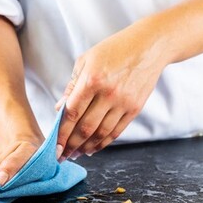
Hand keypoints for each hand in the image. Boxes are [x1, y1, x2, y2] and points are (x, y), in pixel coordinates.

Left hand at [55, 24, 167, 159]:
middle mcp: (108, 93)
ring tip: (76, 154)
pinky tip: (93, 148)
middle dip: (70, 145)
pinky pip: (116, 131)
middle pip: (85, 128)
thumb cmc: (115, 50)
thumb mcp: (87, 60)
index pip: (72, 113)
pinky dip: (103, 142)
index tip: (53, 146)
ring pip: (101, 133)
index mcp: (92, 79)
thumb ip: (72, 85)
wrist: (149, 47)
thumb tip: (59, 109)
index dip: (61, 133)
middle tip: (61, 156)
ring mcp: (123, 103)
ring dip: (86, 147)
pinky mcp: (135, 108)